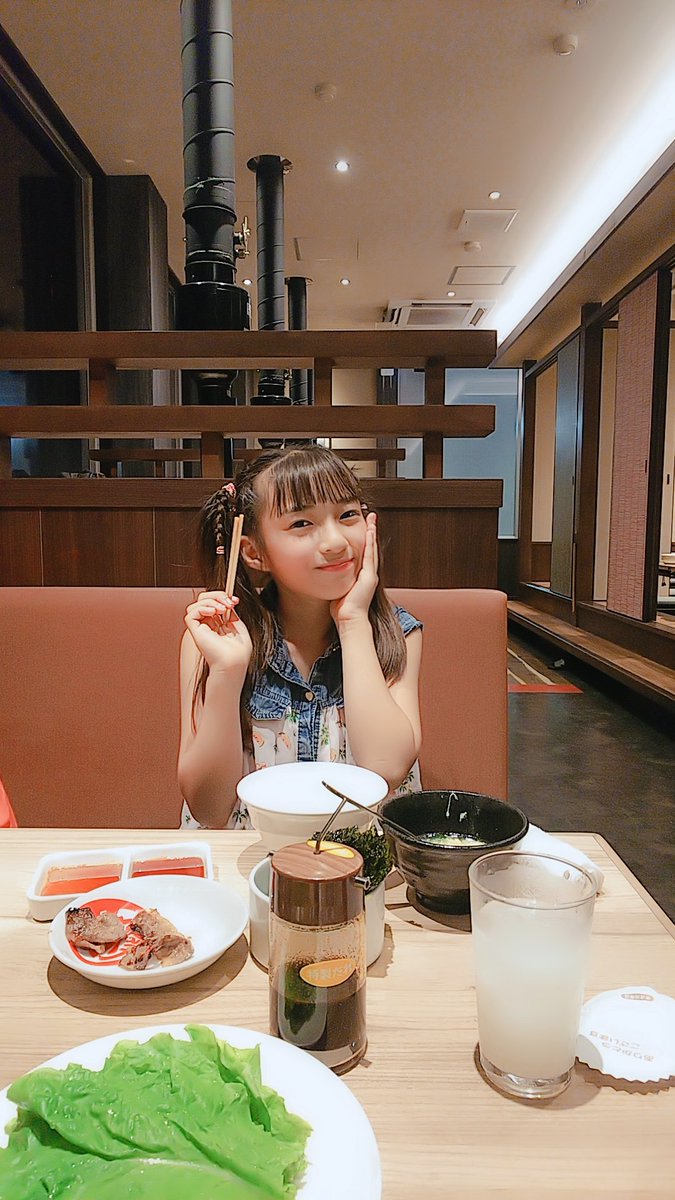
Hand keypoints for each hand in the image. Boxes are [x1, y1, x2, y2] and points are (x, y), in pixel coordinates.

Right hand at [184, 591, 252, 674]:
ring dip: (210, 601)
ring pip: (196, 604)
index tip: (235, 600)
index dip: (222, 597)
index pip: (214, 603)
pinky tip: (213, 612)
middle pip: (204, 600)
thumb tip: (227, 600)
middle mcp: (208, 625)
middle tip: (229, 603)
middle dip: (217, 596)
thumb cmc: (239, 651)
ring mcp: (201, 628)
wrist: (234, 661)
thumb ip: (231, 612)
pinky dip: (202, 608)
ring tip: (222, 610)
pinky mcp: (195, 631)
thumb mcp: (238, 625)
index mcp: (218, 625)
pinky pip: (191, 613)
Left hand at [330, 512, 378, 627]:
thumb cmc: (341, 609)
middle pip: (370, 547)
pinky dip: (370, 542)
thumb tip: (322, 573)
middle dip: (370, 531)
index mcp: (361, 576)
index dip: (363, 539)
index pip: (363, 553)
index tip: (362, 526)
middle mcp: (368, 573)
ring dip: (372, 532)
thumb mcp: (338, 588)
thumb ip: (334, 579)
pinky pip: (370, 555)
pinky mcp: (369, 576)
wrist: (350, 620)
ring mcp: (370, 574)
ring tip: (372, 519)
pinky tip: (369, 531)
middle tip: (371, 517)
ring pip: (371, 548)